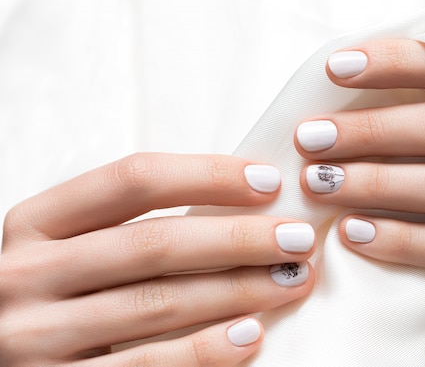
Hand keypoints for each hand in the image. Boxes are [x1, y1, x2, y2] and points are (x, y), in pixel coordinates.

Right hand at [0, 153, 314, 366]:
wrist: (3, 358)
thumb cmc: (59, 294)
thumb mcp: (75, 247)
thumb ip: (136, 227)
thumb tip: (242, 208)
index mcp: (38, 223)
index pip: (132, 180)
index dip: (208, 176)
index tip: (268, 183)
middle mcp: (29, 274)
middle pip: (153, 243)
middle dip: (237, 238)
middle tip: (296, 238)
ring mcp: (36, 337)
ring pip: (156, 304)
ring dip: (237, 290)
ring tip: (290, 279)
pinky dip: (203, 351)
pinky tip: (250, 335)